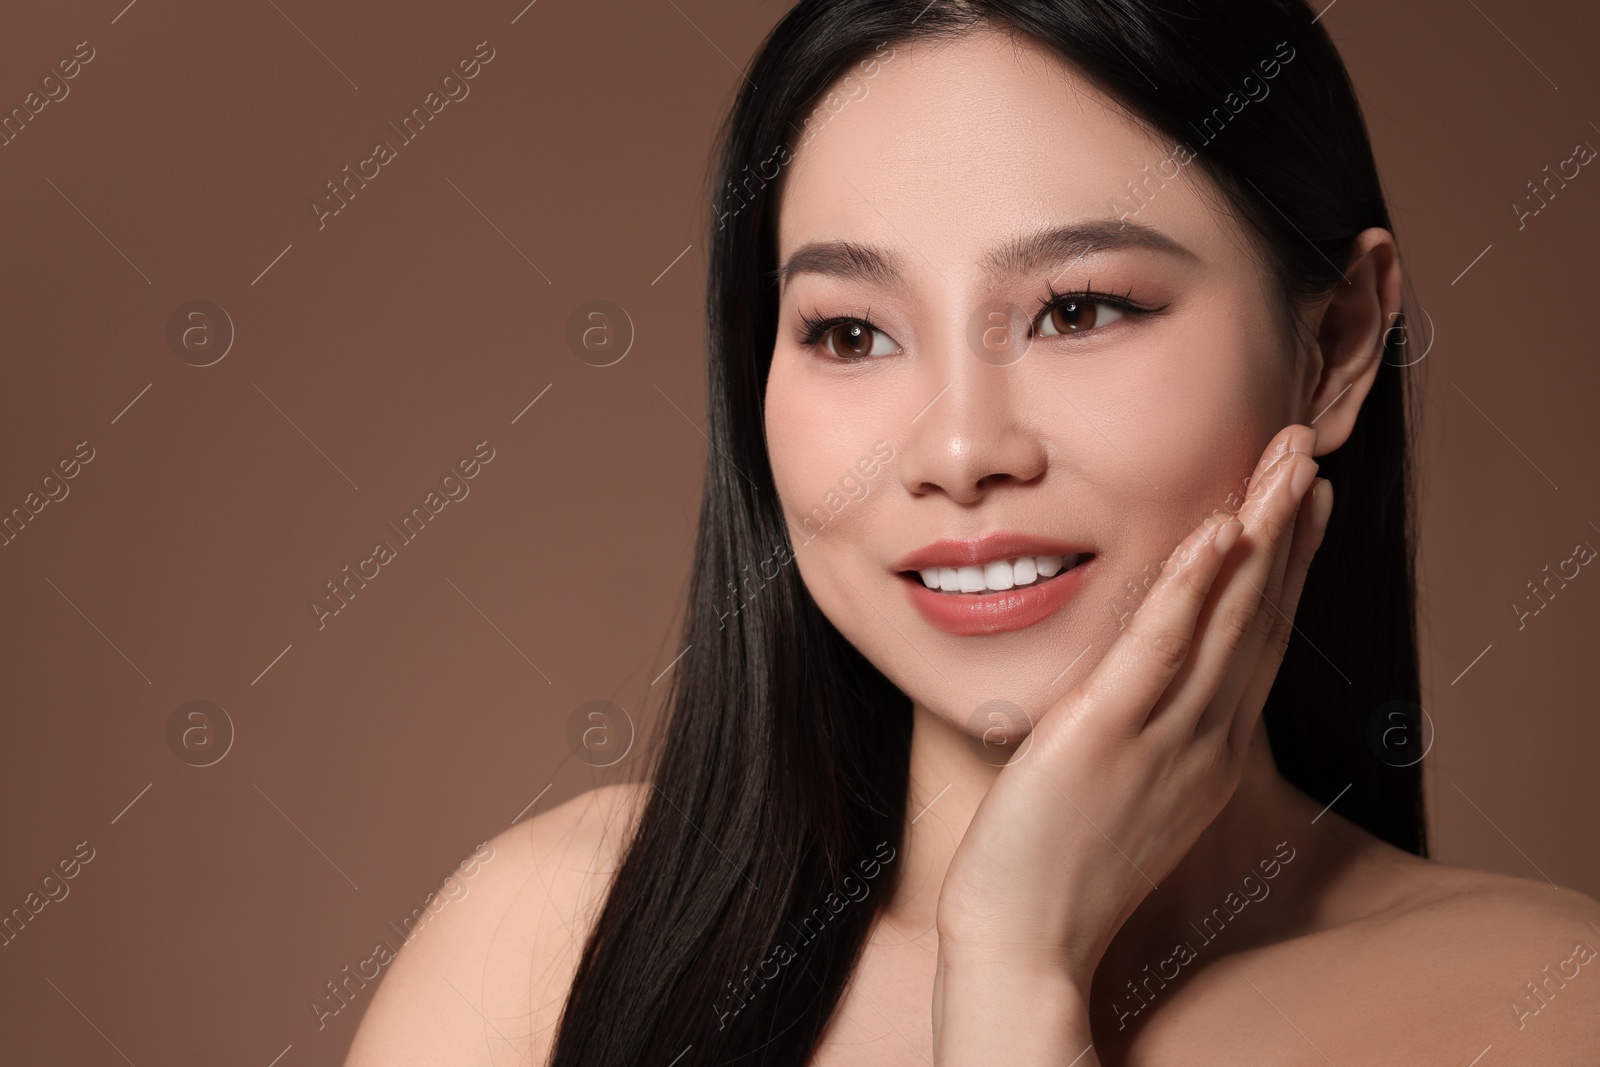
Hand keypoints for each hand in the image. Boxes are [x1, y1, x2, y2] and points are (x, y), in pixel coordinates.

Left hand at [931, 423, 1331, 1060]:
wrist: (1023, 938)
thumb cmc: (1062, 863)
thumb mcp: (1130, 787)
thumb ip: (1150, 728)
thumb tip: (1147, 681)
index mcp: (1210, 747)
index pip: (1261, 637)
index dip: (1287, 564)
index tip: (1304, 500)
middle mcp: (1205, 737)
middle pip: (1262, 616)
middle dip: (1288, 529)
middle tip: (1308, 452)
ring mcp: (1164, 738)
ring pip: (1230, 621)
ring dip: (1263, 536)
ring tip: (1287, 465)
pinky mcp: (1107, 736)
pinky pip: (1159, 651)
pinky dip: (1194, 590)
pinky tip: (1218, 533)